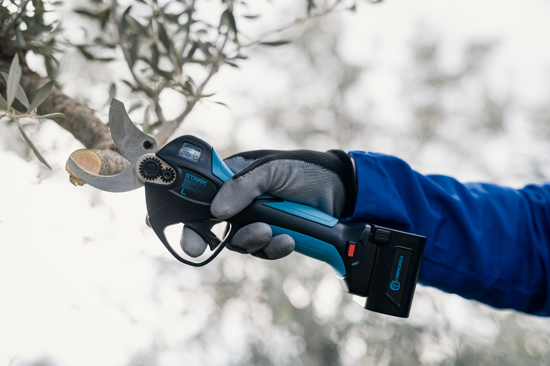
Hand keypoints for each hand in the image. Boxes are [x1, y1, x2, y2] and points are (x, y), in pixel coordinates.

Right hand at [181, 149, 356, 258]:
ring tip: (270, 231)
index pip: (201, 195)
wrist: (342, 192)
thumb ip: (243, 185)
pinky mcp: (273, 236)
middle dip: (211, 237)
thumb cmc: (306, 169)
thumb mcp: (273, 169)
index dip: (189, 216)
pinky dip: (273, 248)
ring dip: (251, 240)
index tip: (182, 233)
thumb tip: (217, 210)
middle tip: (201, 247)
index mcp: (234, 177)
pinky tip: (288, 240)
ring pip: (238, 241)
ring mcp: (256, 220)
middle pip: (213, 225)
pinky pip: (262, 250)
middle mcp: (240, 200)